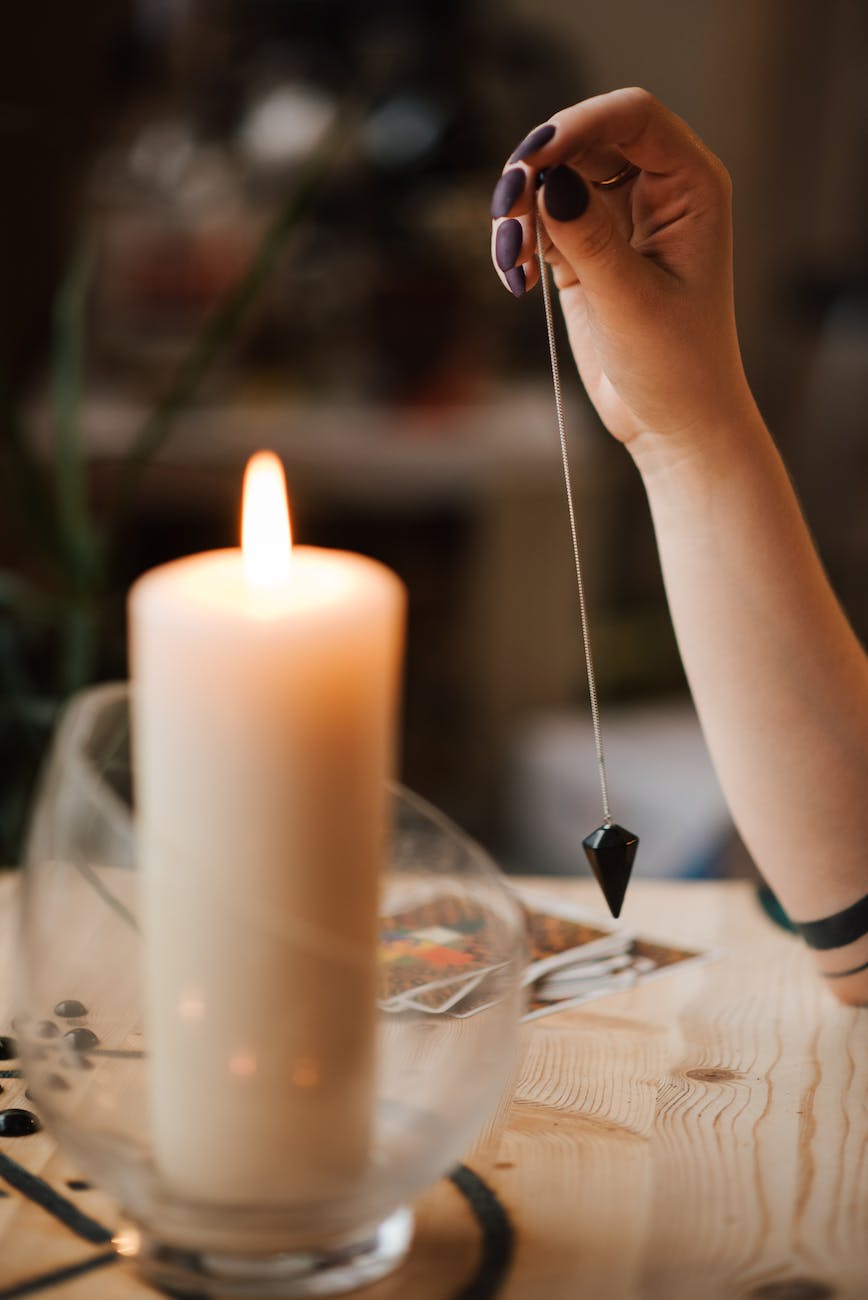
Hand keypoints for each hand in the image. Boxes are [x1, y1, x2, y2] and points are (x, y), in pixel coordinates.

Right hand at [490, 88, 757, 459]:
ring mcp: (616, 216)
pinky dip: (518, 244)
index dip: (577, 124)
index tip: (531, 159)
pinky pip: (538, 221)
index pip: (632, 117)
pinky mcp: (584, 247)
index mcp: (691, 186)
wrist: (672, 422)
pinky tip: (519, 284)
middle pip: (581, 140)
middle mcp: (656, 189)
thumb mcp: (632, 302)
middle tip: (506, 219)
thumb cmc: (677, 366)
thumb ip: (591, 238)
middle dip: (534, 172)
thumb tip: (548, 182)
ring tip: (511, 264)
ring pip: (551, 178)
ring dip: (518, 213)